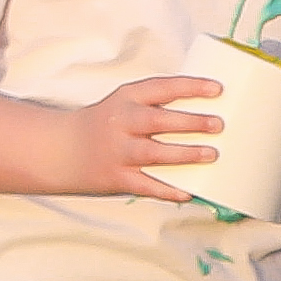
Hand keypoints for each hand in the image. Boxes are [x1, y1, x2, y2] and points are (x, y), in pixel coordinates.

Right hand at [51, 71, 226, 198]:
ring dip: (185, 154)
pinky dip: (169, 190)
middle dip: (191, 122)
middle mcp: (122, 123)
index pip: (162, 87)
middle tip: (218, 124)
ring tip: (211, 155)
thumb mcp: (125, 103)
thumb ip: (157, 104)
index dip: (191, 87)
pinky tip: (189, 192)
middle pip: (159, 121)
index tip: (217, 89)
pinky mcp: (117, 178)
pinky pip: (147, 186)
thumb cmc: (106, 124)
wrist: (62, 149)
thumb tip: (206, 110)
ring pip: (154, 154)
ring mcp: (118, 152)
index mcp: (126, 98)